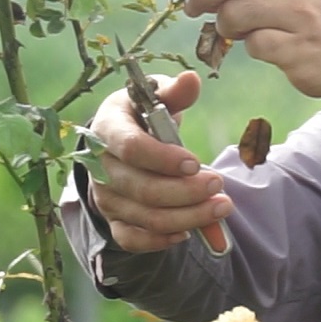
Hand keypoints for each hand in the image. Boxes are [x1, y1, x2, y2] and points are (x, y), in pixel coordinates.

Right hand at [87, 71, 233, 252]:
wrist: (118, 139)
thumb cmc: (143, 114)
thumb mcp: (156, 96)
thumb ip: (175, 92)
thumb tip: (192, 80)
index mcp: (108, 128)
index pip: (131, 148)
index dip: (163, 159)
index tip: (196, 162)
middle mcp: (100, 165)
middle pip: (141, 188)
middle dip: (184, 192)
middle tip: (218, 185)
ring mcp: (105, 196)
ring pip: (143, 217)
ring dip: (186, 217)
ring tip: (220, 207)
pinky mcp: (113, 218)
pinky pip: (132, 239)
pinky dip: (160, 241)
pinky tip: (188, 232)